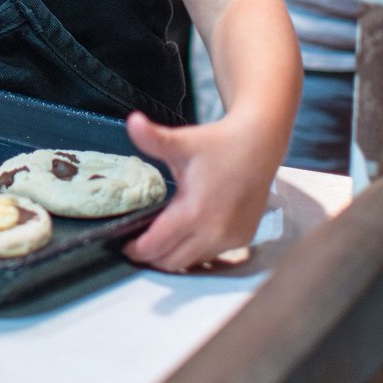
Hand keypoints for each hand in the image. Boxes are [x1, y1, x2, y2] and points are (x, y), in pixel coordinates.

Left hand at [121, 110, 277, 272]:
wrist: (258, 145)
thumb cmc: (216, 143)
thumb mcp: (181, 141)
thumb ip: (153, 138)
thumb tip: (131, 121)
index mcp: (194, 212)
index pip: (157, 245)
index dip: (136, 249)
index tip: (124, 244)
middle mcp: (214, 232)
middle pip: (171, 261)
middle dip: (151, 257)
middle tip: (136, 245)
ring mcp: (230, 239)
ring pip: (192, 262)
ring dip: (173, 256)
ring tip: (158, 240)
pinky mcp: (243, 239)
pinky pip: (211, 255)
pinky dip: (195, 251)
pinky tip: (185, 236)